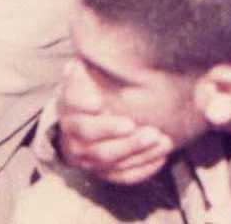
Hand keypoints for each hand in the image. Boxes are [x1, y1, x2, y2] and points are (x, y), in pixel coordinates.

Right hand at [54, 72, 173, 185]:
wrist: (81, 126)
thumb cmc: (90, 94)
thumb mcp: (84, 76)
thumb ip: (88, 65)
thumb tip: (88, 54)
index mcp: (68, 105)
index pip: (71, 102)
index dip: (82, 102)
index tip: (98, 103)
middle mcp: (72, 133)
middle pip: (90, 134)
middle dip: (115, 130)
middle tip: (144, 125)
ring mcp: (85, 156)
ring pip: (108, 159)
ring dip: (136, 150)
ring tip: (162, 140)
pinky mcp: (101, 172)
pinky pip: (120, 176)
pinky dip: (141, 169)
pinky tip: (160, 156)